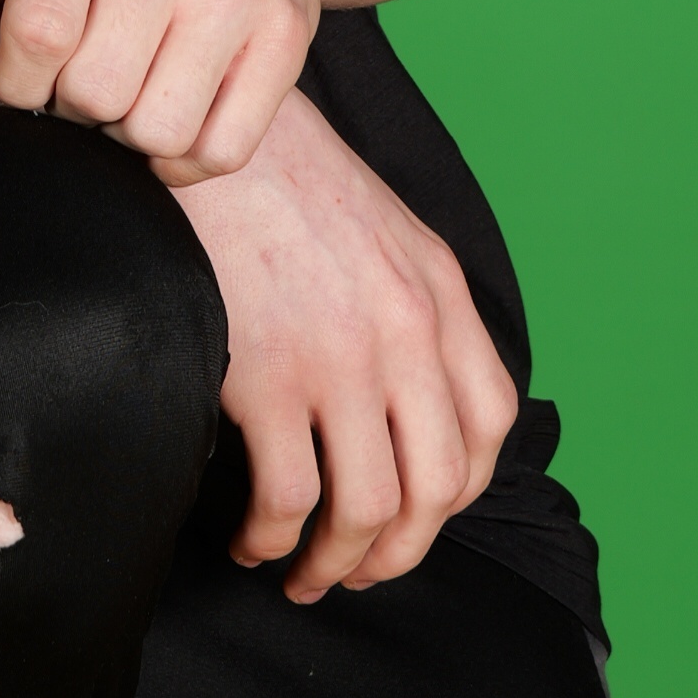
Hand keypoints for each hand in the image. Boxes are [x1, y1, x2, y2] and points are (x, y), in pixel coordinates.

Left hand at [0, 0, 324, 175]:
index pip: (36, 37)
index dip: (19, 79)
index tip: (29, 68)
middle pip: (97, 94)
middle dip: (75, 103)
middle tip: (85, 68)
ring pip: (159, 132)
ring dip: (129, 131)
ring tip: (130, 81)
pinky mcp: (288, 29)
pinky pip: (224, 151)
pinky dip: (186, 157)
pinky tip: (172, 107)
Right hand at [170, 88, 518, 599]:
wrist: (207, 125)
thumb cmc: (279, 175)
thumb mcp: (380, 227)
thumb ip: (411, 304)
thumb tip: (408, 398)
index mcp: (439, 292)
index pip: (490, 425)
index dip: (454, 493)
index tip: (413, 517)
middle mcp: (406, 331)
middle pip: (436, 487)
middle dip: (397, 552)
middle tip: (356, 571)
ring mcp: (341, 357)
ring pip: (367, 509)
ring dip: (335, 563)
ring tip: (301, 572)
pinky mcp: (270, 374)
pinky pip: (288, 498)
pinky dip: (271, 538)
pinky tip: (250, 538)